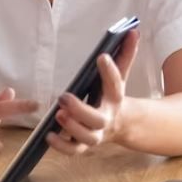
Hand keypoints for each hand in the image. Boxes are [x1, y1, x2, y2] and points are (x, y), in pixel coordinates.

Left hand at [47, 29, 139, 154]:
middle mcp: (106, 118)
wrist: (122, 124)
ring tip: (58, 114)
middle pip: (97, 119)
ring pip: (87, 138)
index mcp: (115, 98)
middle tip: (63, 96)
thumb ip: (125, 54)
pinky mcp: (84, 145)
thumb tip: (132, 30)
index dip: (110, 71)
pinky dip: (62, 147)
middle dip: (80, 109)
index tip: (101, 56)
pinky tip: (48, 135)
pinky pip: (74, 151)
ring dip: (72, 128)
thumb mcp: (120, 74)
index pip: (115, 84)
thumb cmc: (112, 95)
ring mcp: (96, 134)